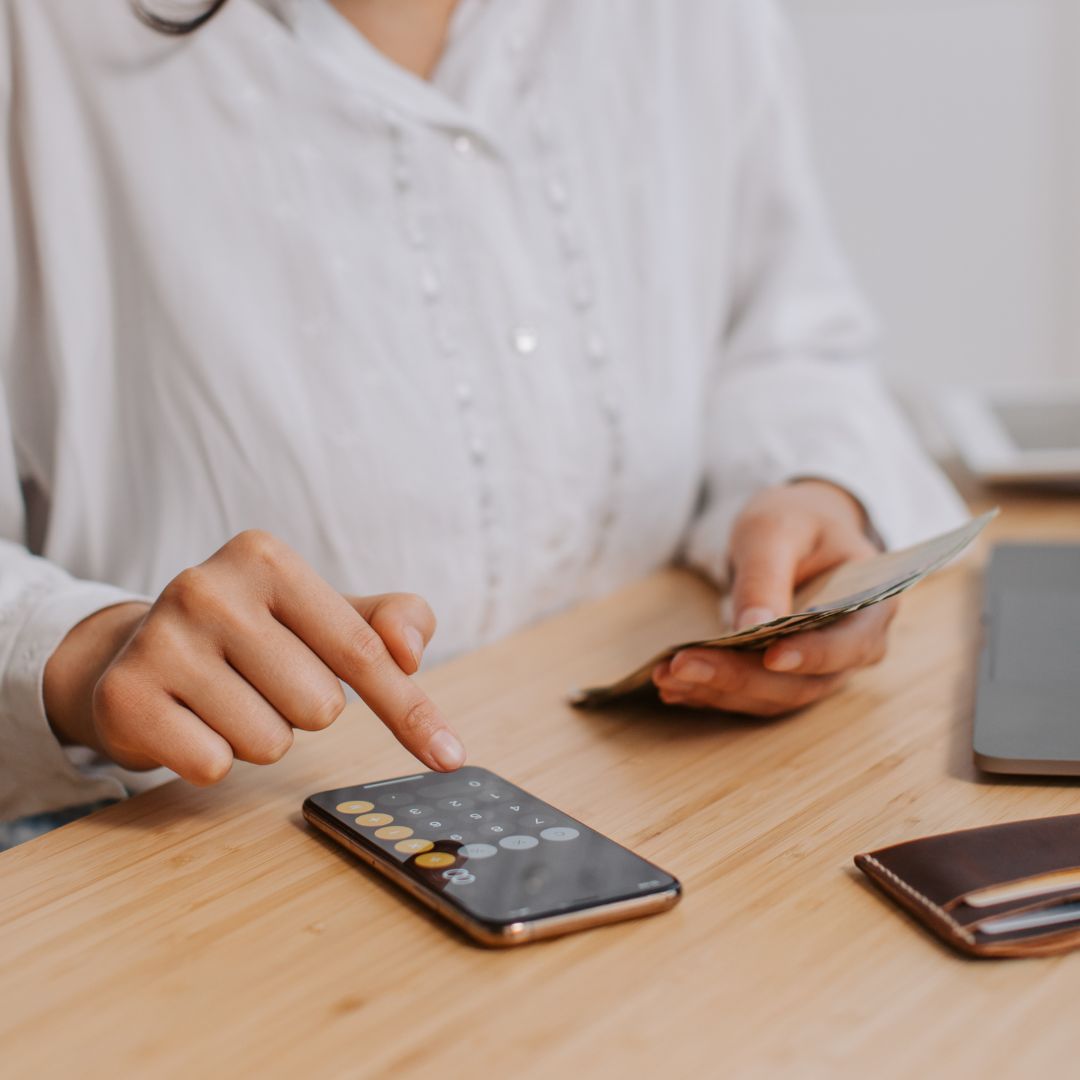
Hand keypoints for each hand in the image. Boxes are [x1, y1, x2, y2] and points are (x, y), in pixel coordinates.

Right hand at [44, 530, 464, 783]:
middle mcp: (207, 587)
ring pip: (269, 742)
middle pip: (319, 707)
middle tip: (262, 682)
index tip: (450, 755)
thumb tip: (410, 651)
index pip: (363, 651)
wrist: (138, 653)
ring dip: (259, 736)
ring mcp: (160, 640)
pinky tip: (188, 721)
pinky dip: (212, 759)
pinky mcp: (126, 697)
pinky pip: (214, 766)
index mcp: (266, 558)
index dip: (410, 710)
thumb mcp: (328, 614)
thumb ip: (392, 621)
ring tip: (224, 699)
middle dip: (303, 711)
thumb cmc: (258, 635)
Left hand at [653, 480, 895, 715]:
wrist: (793, 528)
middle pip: (802, 682)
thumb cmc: (795, 520)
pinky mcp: (786, 676)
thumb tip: (753, 628)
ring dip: (717, 691)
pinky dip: (712, 691)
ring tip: (666, 675)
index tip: (770, 655)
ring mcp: (821, 668)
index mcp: (874, 605)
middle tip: (682, 665)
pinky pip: (752, 694)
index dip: (812, 655)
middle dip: (738, 677)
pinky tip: (672, 683)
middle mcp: (854, 647)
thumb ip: (767, 575)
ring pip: (772, 697)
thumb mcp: (775, 530)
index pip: (848, 644)